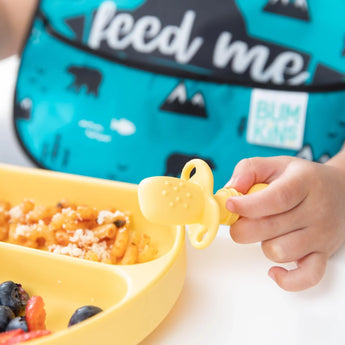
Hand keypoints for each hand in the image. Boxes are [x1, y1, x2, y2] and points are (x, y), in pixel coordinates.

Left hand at [225, 155, 344, 290]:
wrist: (341, 191)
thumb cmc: (303, 179)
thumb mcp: (276, 164)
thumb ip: (250, 169)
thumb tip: (232, 188)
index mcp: (303, 183)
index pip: (276, 198)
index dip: (248, 205)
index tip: (229, 204)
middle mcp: (315, 210)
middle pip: (271, 228)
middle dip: (243, 227)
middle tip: (239, 220)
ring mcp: (320, 235)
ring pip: (279, 252)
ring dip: (262, 244)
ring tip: (265, 232)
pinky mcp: (322, 254)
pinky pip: (307, 277)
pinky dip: (287, 279)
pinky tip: (273, 270)